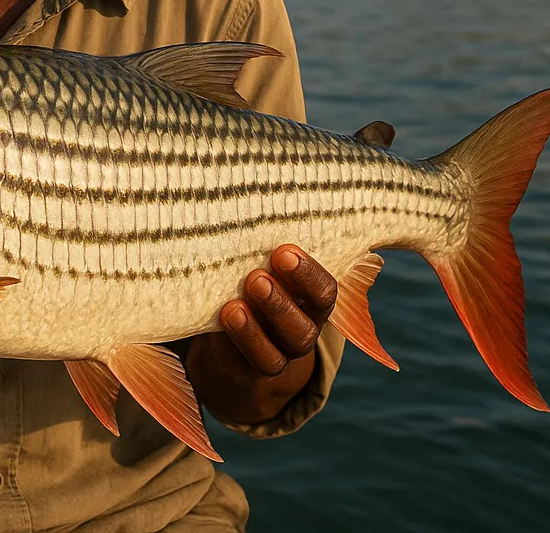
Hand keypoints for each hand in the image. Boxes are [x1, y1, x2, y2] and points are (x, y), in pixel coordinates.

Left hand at [185, 245, 336, 424]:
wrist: (245, 339)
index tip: (284, 251)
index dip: (309, 274)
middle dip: (282, 301)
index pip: (326, 291)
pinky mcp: (248, 367)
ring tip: (235, 304)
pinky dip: (236, 341)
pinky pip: (248, 362)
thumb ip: (272, 235)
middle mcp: (304, 327)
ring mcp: (279, 352)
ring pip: (280, 349)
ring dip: (257, 327)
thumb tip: (263, 181)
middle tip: (257, 275)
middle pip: (307, 323)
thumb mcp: (269, 259)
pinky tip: (223, 318)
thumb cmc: (255, 274)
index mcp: (314, 299)